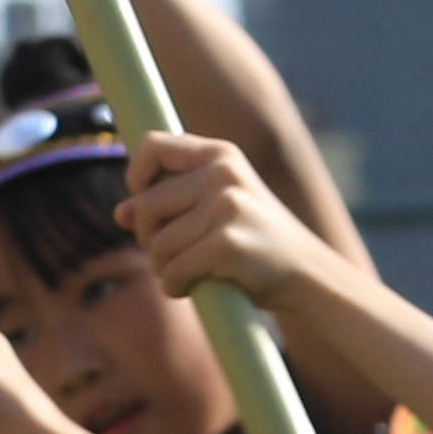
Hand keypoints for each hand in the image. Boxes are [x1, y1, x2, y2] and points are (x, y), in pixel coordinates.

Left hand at [115, 130, 319, 307]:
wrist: (311, 277)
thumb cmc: (260, 244)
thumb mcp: (220, 210)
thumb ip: (174, 203)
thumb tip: (121, 214)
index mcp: (222, 155)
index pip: (152, 145)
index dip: (137, 177)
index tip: (148, 204)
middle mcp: (223, 174)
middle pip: (146, 204)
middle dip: (149, 238)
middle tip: (173, 255)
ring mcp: (227, 207)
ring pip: (157, 244)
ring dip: (163, 269)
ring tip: (189, 275)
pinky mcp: (227, 244)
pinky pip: (173, 270)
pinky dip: (175, 286)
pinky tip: (194, 289)